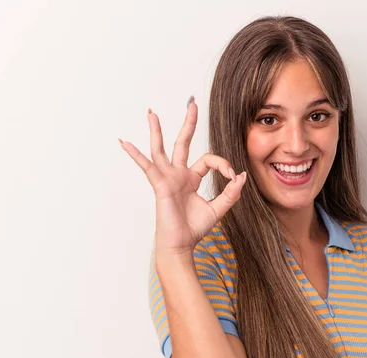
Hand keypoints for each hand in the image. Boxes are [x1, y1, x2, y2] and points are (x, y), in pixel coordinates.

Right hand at [119, 98, 246, 257]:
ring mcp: (167, 178)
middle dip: (188, 123)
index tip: (233, 176)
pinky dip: (135, 155)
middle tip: (191, 104)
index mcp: (191, 178)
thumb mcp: (219, 208)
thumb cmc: (195, 228)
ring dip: (157, 130)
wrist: (181, 244)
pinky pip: (147, 166)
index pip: (209, 159)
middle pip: (183, 142)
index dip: (223, 164)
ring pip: (161, 148)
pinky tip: (124, 142)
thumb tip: (242, 175)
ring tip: (151, 112)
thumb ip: (231, 192)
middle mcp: (178, 174)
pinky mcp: (160, 184)